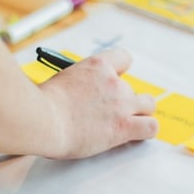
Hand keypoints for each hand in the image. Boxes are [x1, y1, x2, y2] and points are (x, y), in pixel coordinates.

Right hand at [38, 48, 157, 158]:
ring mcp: (122, 104)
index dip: (120, 73)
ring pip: (148, 105)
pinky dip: (145, 131)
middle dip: (125, 101)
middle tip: (110, 113)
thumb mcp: (61, 81)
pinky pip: (150, 127)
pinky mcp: (124, 127)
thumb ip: (78, 85)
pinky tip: (134, 135)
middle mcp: (114, 82)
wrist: (43, 120)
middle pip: (134, 89)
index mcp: (97, 66)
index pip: (124, 58)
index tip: (113, 82)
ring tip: (124, 124)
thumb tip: (79, 96)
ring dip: (139, 114)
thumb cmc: (42, 105)